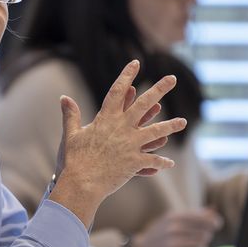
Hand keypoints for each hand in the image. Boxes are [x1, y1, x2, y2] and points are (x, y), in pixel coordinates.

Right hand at [49, 60, 186, 226]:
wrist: (81, 183)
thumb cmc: (74, 159)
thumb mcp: (71, 134)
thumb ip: (70, 115)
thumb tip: (63, 97)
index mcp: (106, 119)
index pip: (118, 91)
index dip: (127, 76)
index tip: (136, 63)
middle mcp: (122, 128)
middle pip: (145, 104)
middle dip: (159, 89)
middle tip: (172, 78)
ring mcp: (131, 144)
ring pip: (157, 131)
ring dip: (171, 126)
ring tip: (183, 122)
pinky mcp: (135, 162)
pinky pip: (153, 160)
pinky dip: (161, 162)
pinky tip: (170, 163)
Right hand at [129, 209, 222, 246]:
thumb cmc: (163, 232)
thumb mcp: (174, 218)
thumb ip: (195, 214)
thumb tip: (214, 210)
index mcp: (175, 217)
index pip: (205, 219)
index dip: (215, 222)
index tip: (217, 225)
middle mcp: (174, 230)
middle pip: (206, 234)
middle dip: (204, 236)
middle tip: (193, 238)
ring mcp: (173, 246)